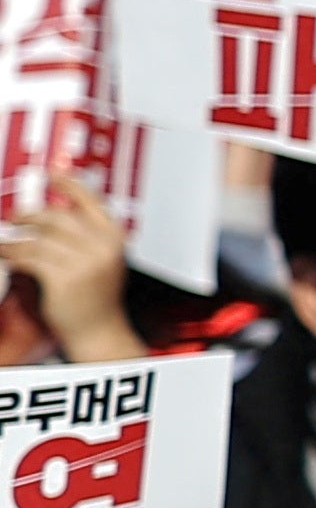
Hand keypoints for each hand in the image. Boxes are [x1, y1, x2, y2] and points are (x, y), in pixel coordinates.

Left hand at [5, 180, 134, 361]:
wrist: (99, 333)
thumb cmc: (96, 300)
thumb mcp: (99, 260)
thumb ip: (84, 236)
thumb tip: (52, 213)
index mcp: (113, 237)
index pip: (89, 199)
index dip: (68, 184)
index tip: (51, 174)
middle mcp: (102, 246)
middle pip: (55, 216)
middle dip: (28, 215)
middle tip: (14, 219)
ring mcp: (85, 262)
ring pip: (37, 237)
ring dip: (13, 238)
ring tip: (3, 242)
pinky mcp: (64, 277)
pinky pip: (28, 257)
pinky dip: (11, 254)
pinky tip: (6, 256)